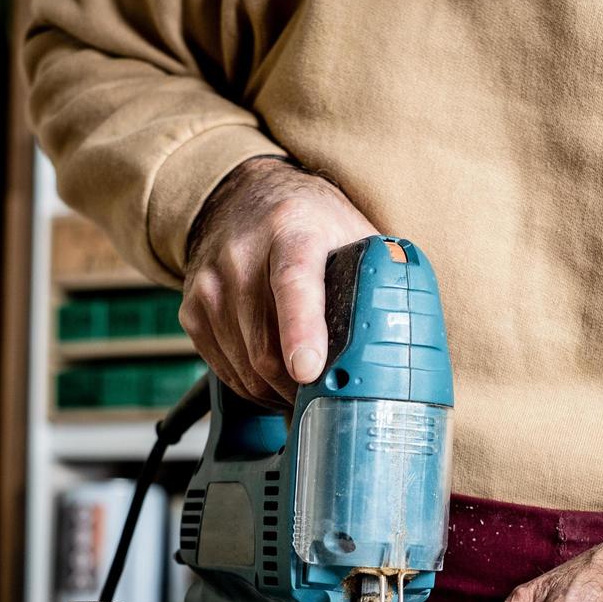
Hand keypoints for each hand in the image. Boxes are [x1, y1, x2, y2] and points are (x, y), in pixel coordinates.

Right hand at [181, 156, 376, 406]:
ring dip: (279, 394)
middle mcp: (242, 255)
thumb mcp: (351, 234)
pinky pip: (226, 370)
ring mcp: (211, 284)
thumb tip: (410, 331)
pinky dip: (253, 386)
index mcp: (293, 231)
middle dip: (300, 390)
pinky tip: (274, 378)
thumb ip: (377, 276)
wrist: (244, 197)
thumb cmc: (309, 222)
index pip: (295, 284)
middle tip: (330, 403)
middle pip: (266, 346)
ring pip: (245, 368)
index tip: (309, 369)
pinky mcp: (192, 309)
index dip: (302, 330)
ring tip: (305, 390)